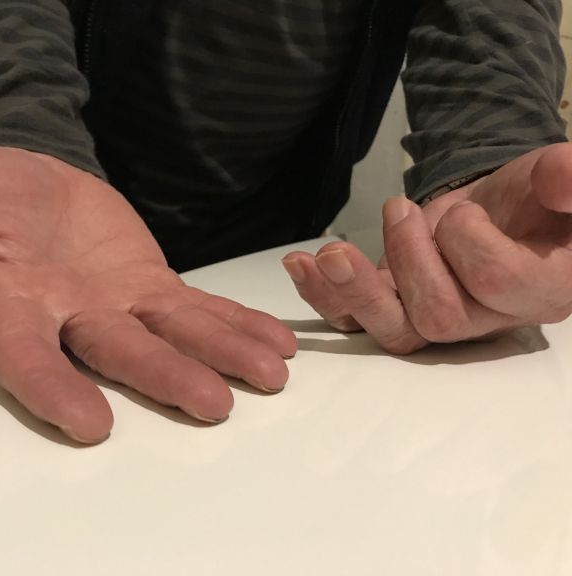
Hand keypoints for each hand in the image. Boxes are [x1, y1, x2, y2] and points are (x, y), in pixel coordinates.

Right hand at [0, 147, 295, 441]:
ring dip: (220, 356)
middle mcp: (73, 317)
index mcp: (17, 304)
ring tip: (269, 376)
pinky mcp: (154, 290)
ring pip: (172, 336)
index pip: (28, 357)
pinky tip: (276, 342)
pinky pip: (197, 309)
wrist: (36, 182)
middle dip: (164, 378)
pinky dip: (234, 324)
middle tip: (213, 407)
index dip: (52, 390)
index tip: (88, 425)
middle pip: (119, 353)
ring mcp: (120, 307)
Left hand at [282, 142, 571, 353]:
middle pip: (439, 316)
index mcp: (541, 290)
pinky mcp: (394, 309)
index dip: (473, 243)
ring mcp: (436, 320)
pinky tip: (299, 264)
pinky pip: (355, 320)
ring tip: (332, 252)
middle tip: (400, 210)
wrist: (499, 209)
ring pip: (393, 330)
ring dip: (355, 289)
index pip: (500, 284)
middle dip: (410, 259)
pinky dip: (323, 295)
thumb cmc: (536, 198)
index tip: (465, 211)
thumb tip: (563, 176)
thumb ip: (567, 179)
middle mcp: (488, 318)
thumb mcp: (557, 178)